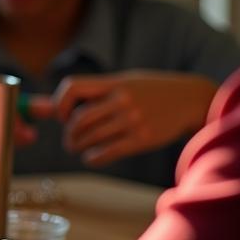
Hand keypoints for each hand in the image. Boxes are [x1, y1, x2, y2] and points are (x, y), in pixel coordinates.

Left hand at [27, 70, 217, 165]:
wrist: (191, 99)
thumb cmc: (150, 91)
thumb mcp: (124, 83)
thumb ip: (92, 94)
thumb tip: (47, 107)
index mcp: (114, 82)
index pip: (73, 87)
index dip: (60, 103)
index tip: (62, 115)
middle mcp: (121, 100)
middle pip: (79, 119)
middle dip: (69, 133)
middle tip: (69, 140)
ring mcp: (132, 120)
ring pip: (91, 137)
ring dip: (78, 146)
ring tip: (77, 147)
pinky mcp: (142, 139)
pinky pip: (108, 152)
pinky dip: (93, 157)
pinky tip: (91, 157)